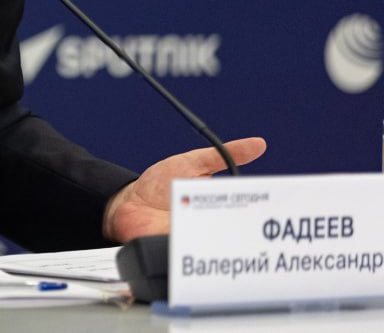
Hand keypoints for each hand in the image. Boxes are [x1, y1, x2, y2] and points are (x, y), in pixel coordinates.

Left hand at [103, 137, 266, 242]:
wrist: (127, 204)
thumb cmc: (160, 183)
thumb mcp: (193, 162)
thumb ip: (222, 154)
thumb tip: (259, 144)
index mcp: (219, 205)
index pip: (247, 212)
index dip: (262, 213)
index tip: (272, 209)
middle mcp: (212, 226)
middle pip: (237, 233)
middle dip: (244, 230)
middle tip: (251, 226)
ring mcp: (196, 241)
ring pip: (217, 246)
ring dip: (217, 239)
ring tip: (213, 228)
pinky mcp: (179, 253)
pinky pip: (193, 255)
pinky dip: (193, 249)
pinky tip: (191, 241)